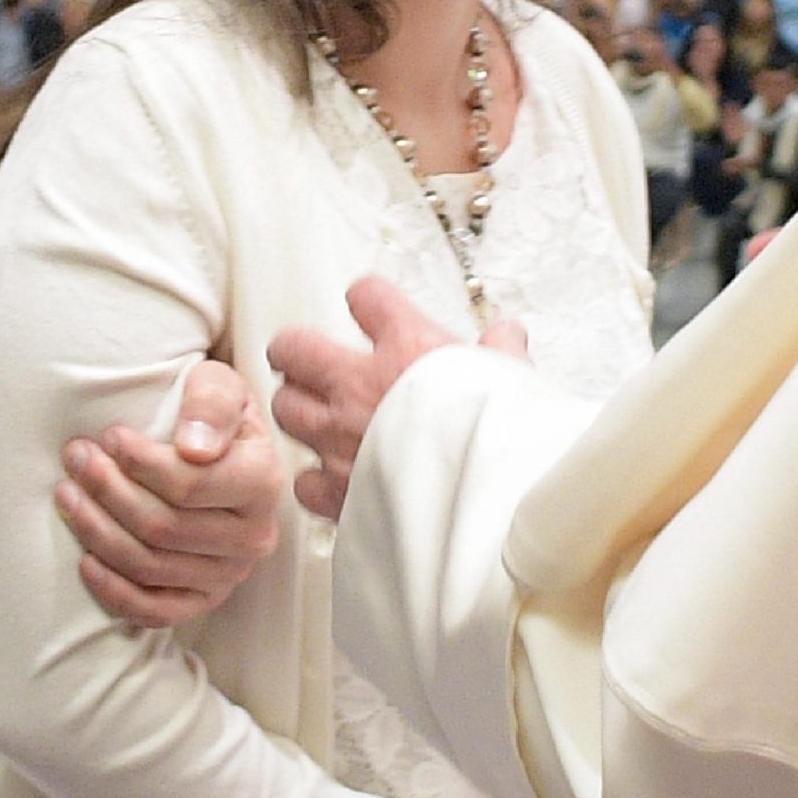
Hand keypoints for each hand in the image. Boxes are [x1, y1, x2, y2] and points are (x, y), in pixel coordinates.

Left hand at [58, 359, 282, 628]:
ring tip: (66, 494)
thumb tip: (194, 448)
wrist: (224, 454)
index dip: (141, 462)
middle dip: (107, 491)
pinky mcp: (204, 601)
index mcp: (264, 482)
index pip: (191, 484)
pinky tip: (84, 561)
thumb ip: (211, 402)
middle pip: (163, 527)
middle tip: (75, 459)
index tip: (109, 436)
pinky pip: (154, 611)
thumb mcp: (219, 386)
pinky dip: (113, 590)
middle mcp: (254, 536)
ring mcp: (230, 574)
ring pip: (150, 566)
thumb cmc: (213, 418)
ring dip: (96, 531)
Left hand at [269, 277, 527, 520]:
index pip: (367, 296)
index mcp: (407, 346)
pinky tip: (333, 476)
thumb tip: (505, 336)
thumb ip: (500, 351)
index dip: (367, 297)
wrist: (483, 500)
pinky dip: (315, 479)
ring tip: (314, 411)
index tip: (369, 303)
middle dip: (296, 351)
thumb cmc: (497, 434)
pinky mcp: (337, 489)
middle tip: (305, 355)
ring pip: (286, 408)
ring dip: (298, 408)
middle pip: (294, 348)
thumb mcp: (511, 376)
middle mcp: (361, 386)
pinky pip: (304, 479)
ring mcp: (340, 437)